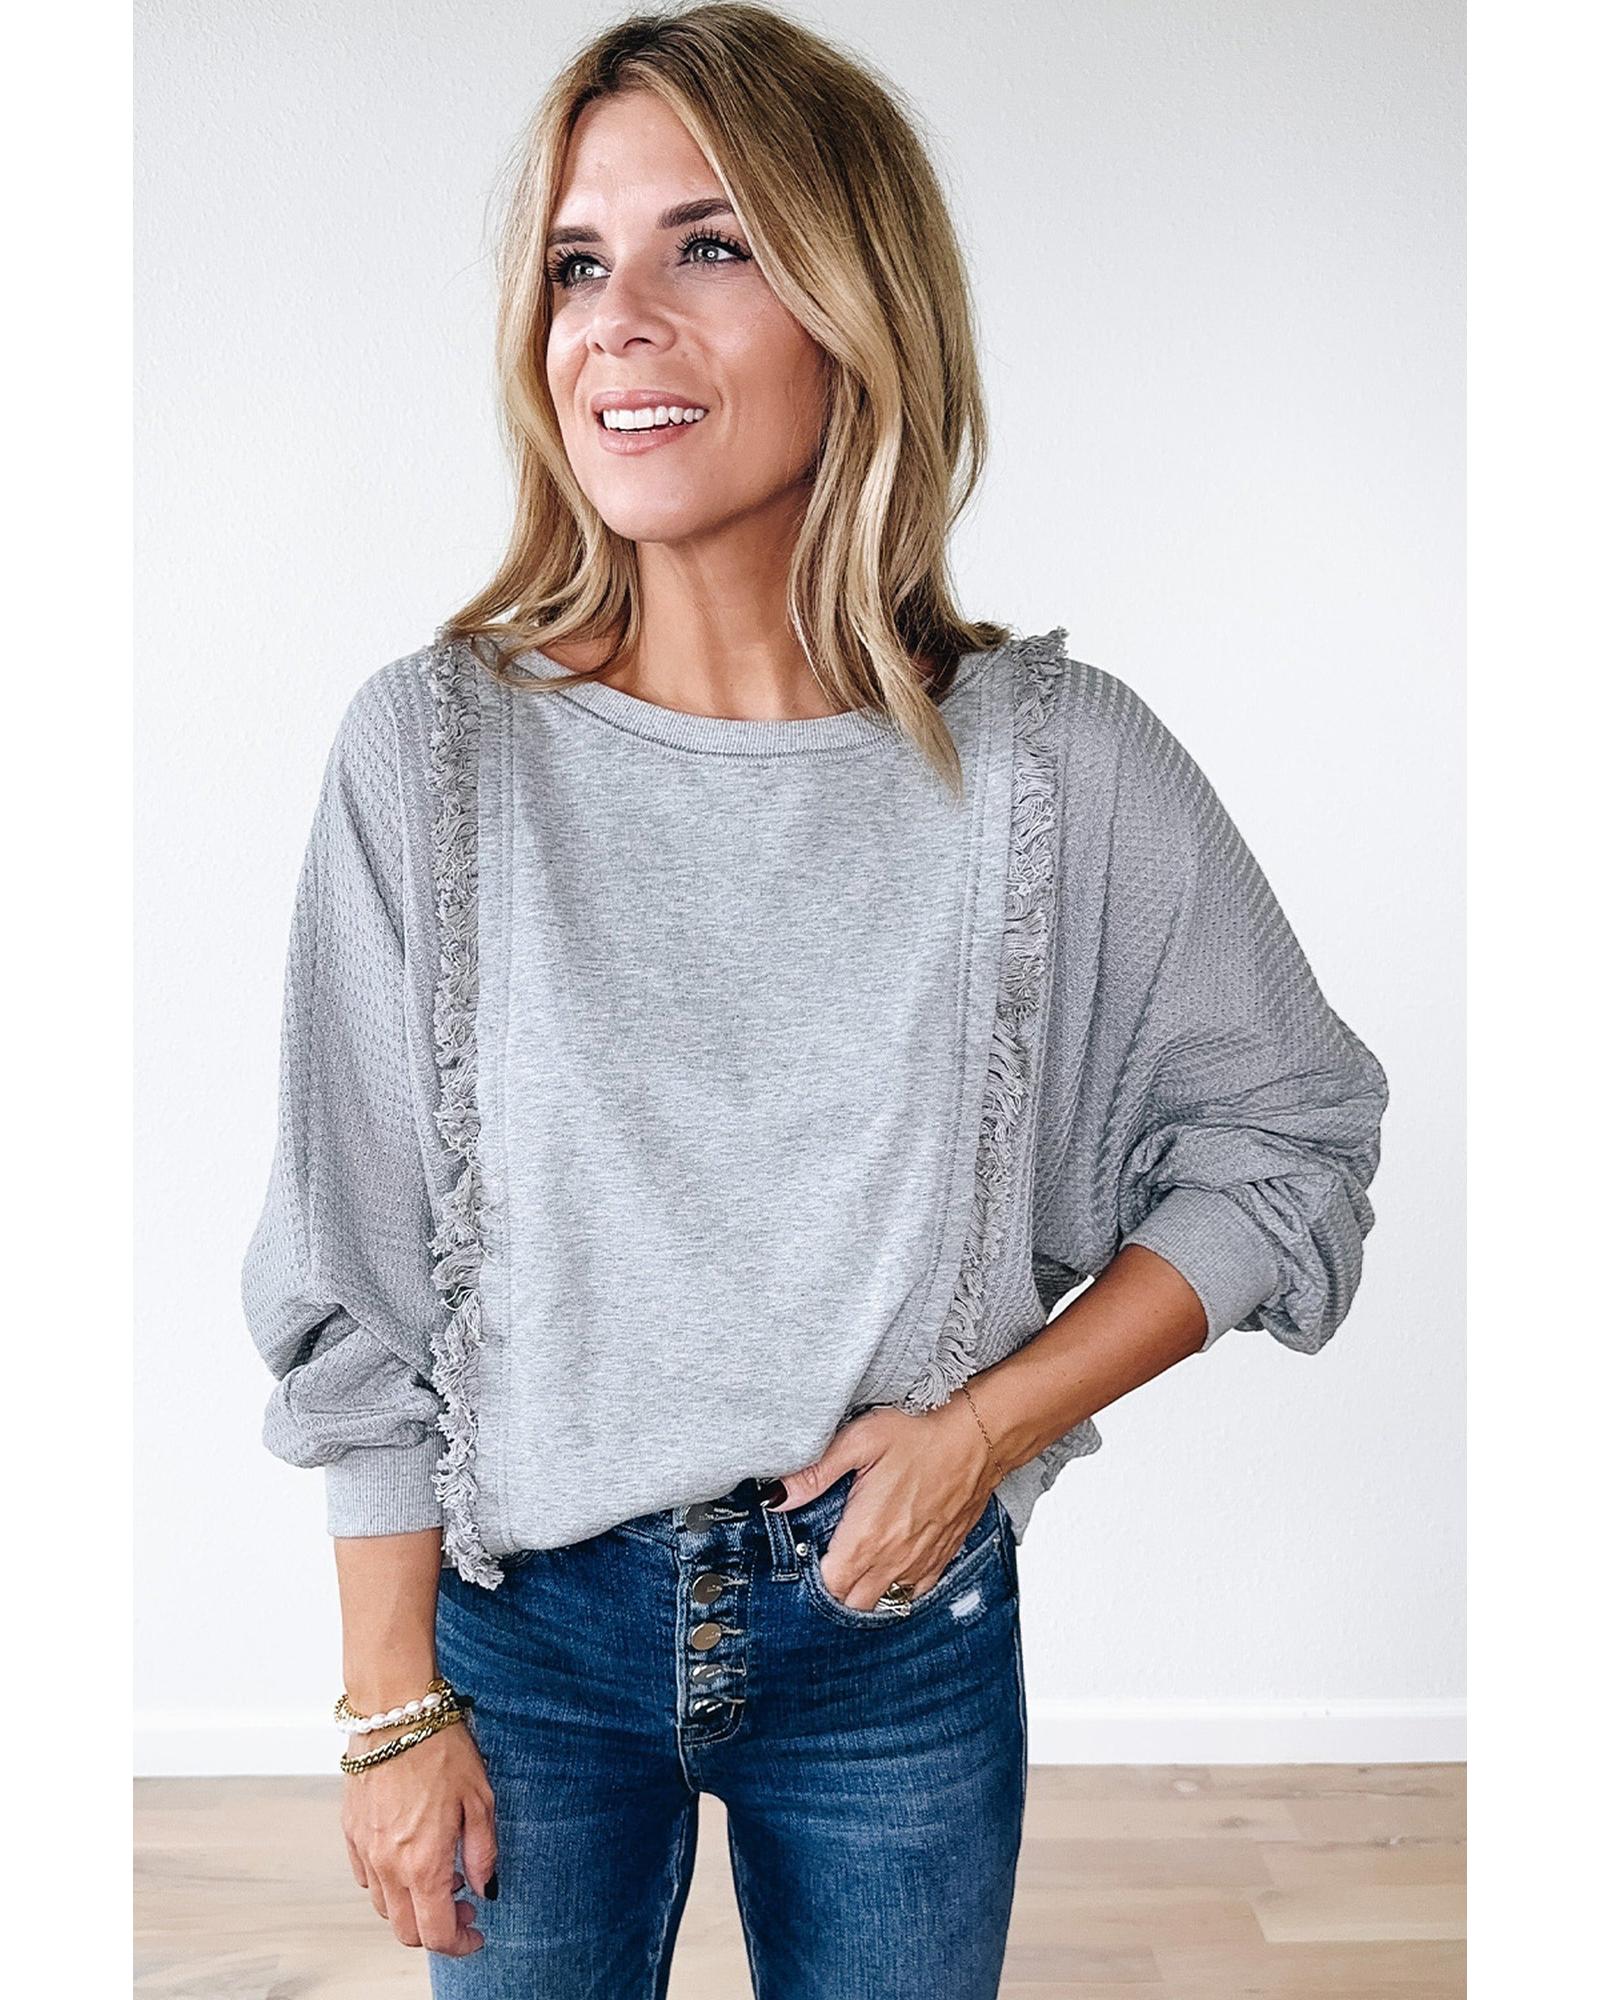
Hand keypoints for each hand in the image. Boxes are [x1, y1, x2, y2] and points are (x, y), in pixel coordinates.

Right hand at [342, 1713, 497, 1955]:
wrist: (396, 1712)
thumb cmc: (441, 1749)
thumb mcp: (479, 1800)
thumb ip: (482, 1853)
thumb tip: (483, 1888)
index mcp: (423, 1863)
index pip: (436, 1934)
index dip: (460, 1943)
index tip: (477, 1932)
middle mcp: (388, 1866)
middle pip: (406, 1931)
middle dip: (437, 1929)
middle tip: (462, 1903)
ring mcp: (364, 1850)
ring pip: (384, 1908)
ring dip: (413, 1905)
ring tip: (441, 1872)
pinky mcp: (350, 1832)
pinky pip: (366, 1877)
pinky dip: (389, 1882)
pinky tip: (410, 1856)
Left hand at [762, 1401, 996, 1610]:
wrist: (979, 1436)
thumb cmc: (919, 1434)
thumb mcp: (858, 1442)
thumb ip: (813, 1473)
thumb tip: (774, 1497)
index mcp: (867, 1536)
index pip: (828, 1586)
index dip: (810, 1577)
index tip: (805, 1556)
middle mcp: (894, 1560)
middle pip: (852, 1603)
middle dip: (833, 1589)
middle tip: (824, 1559)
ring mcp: (921, 1563)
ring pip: (883, 1602)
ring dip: (863, 1591)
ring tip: (852, 1564)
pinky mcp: (942, 1558)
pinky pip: (913, 1594)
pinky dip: (895, 1588)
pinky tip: (886, 1565)